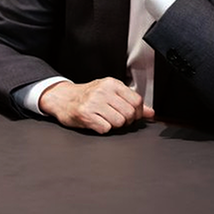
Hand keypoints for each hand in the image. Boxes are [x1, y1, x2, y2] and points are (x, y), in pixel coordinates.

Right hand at [39, 77, 154, 133]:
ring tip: (107, 120)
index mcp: (112, 83)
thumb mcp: (110, 93)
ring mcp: (94, 102)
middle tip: (118, 119)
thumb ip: (131, 101)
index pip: (137, 100)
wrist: (63, 98)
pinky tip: (97, 123)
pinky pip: (105, 129)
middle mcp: (103, 91)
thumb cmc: (88, 96)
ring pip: (119, 122)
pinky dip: (103, 129)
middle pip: (129, 113)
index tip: (132, 115)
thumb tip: (150, 112)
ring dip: (115, 125)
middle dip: (127, 121)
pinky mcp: (85, 115)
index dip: (138, 112)